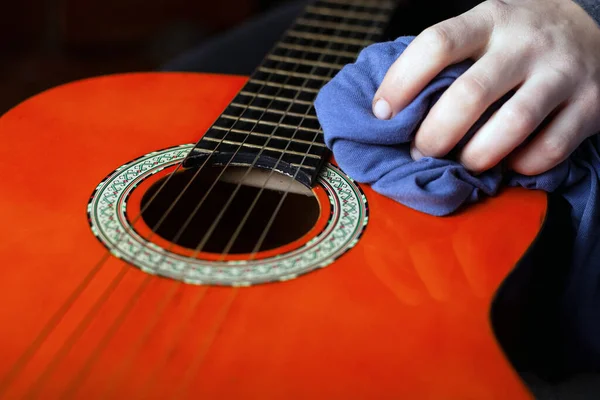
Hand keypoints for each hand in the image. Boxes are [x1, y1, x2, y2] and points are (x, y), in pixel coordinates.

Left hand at [372, 0, 599, 174]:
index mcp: (489, 20)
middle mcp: (526, 43)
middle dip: (434, 135)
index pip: (437, 44)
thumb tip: (390, 111)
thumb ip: (445, 61)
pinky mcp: (591, 105)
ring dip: (475, 156)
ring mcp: (562, 73)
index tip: (382, 113)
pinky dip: (520, 166)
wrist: (592, 28)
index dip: (401, 82)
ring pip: (512, 125)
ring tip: (463, 162)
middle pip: (470, 95)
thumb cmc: (516, 40)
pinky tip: (508, 162)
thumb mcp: (481, 31)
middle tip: (419, 151)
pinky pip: (549, 149)